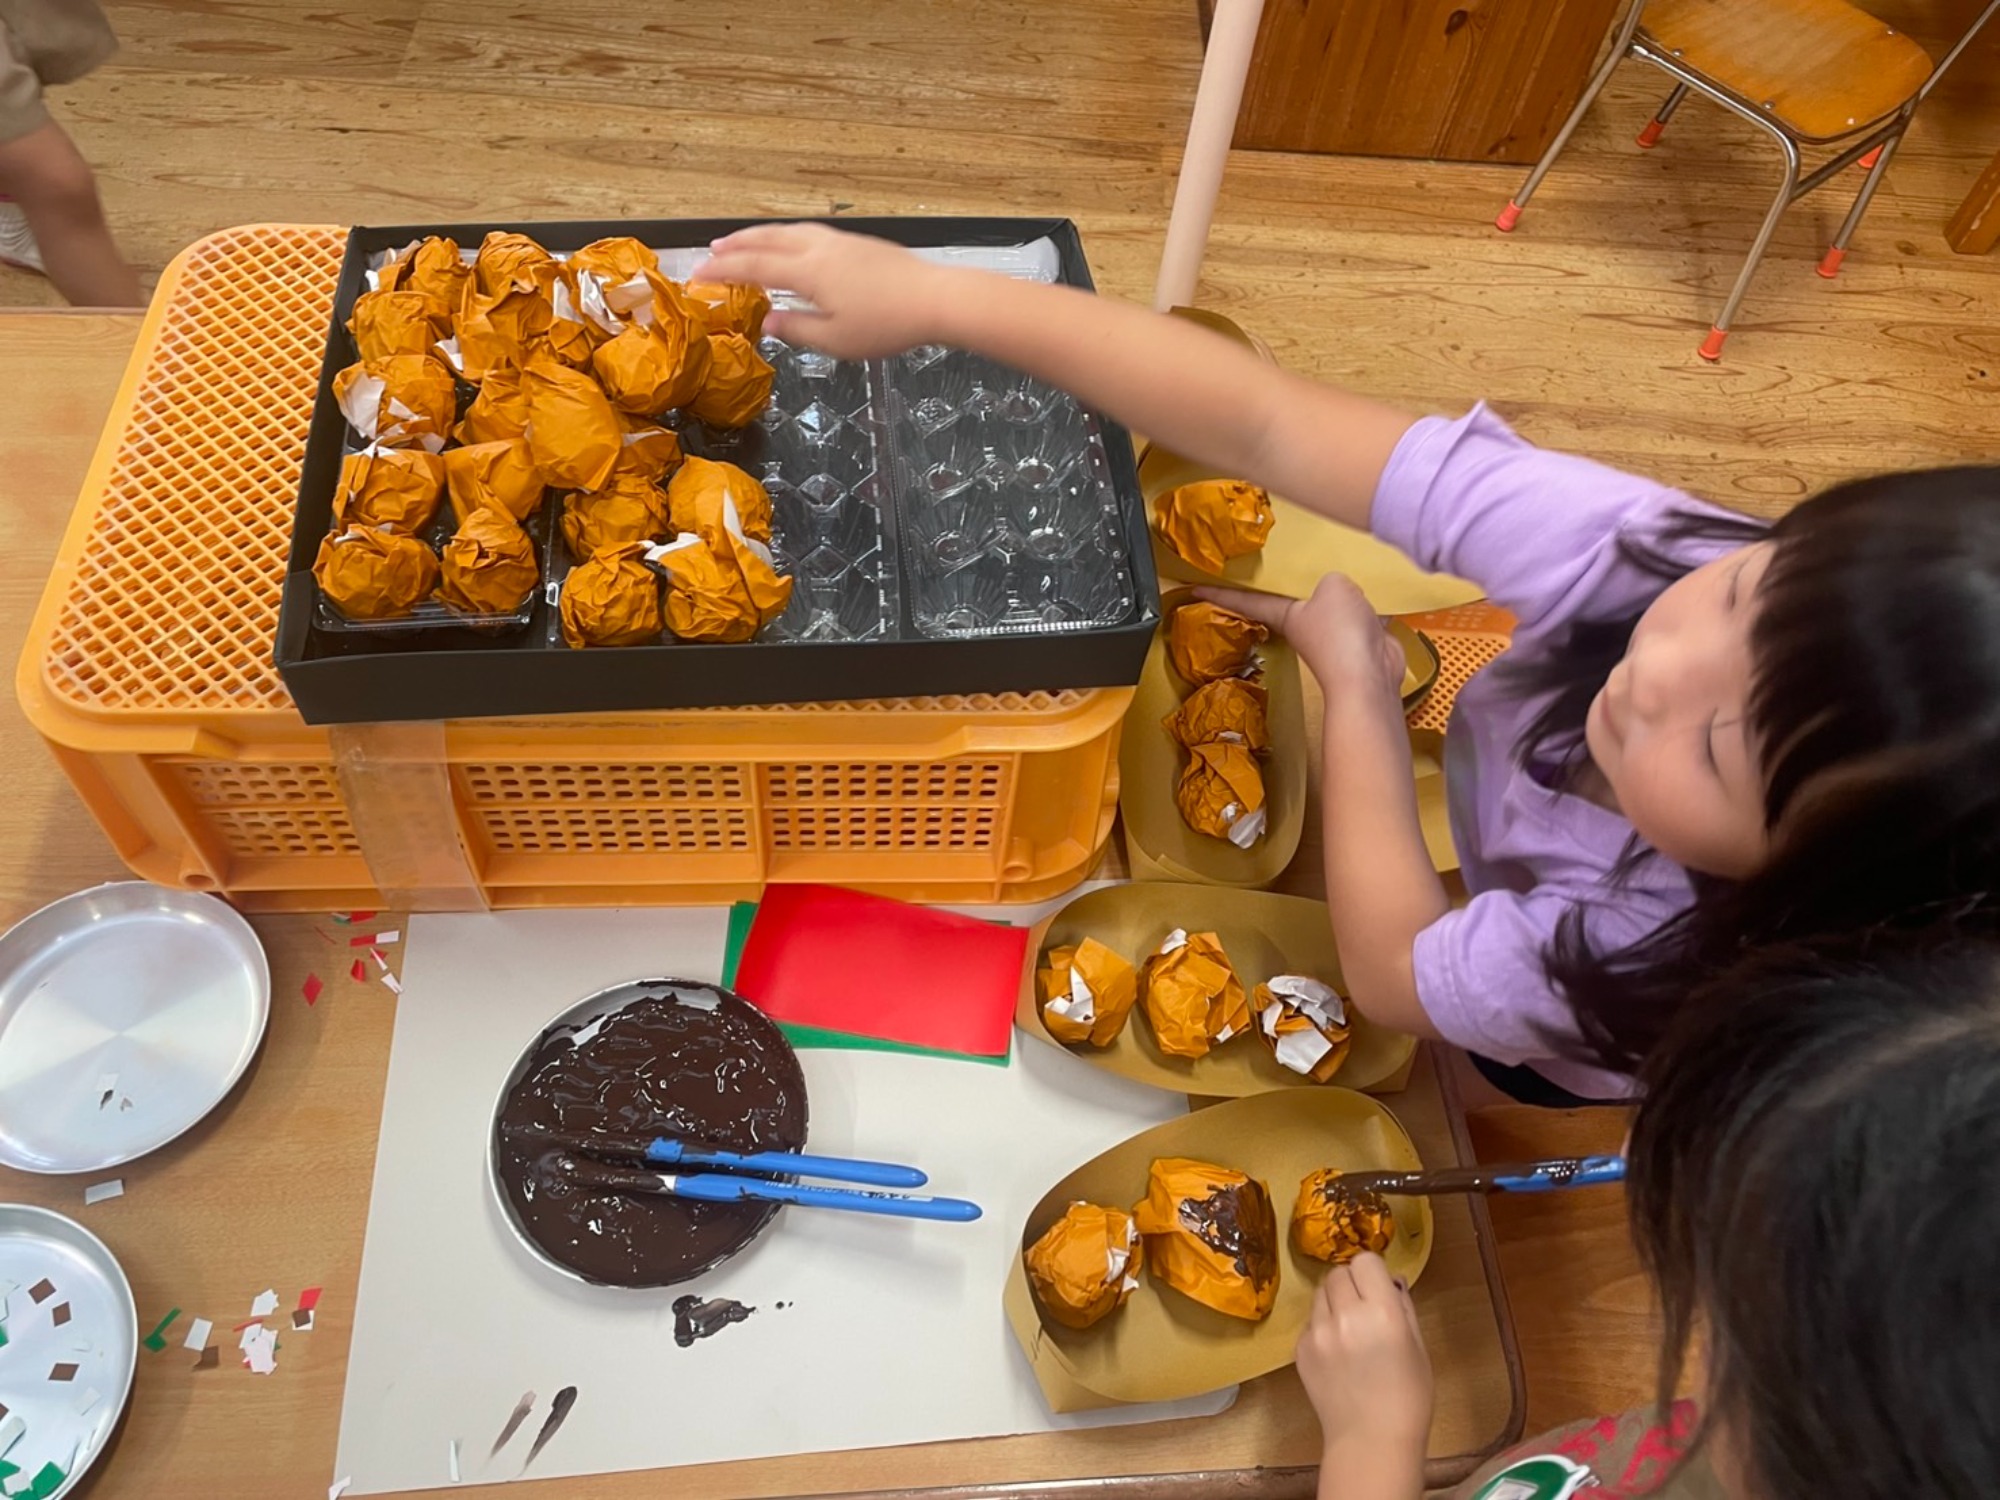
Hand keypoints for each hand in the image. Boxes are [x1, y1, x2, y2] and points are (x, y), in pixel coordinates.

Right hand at [690, 223, 958, 359]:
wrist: (935, 299)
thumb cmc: (886, 325)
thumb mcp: (836, 340)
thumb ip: (797, 330)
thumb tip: (768, 322)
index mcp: (807, 271)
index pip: (753, 267)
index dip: (722, 271)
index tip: (697, 275)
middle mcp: (818, 248)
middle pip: (767, 240)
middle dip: (736, 245)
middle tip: (712, 249)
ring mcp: (839, 241)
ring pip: (789, 232)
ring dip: (761, 236)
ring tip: (744, 242)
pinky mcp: (857, 243)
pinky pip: (808, 233)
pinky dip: (786, 236)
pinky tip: (790, 245)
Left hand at [1199, 578, 1403, 697]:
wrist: (1367, 677)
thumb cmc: (1338, 633)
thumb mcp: (1332, 588)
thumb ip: (1330, 579)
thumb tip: (1341, 593)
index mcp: (1285, 614)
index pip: (1246, 601)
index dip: (1220, 593)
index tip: (1195, 589)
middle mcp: (1304, 626)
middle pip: (1289, 602)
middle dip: (1283, 588)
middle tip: (1273, 569)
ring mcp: (1331, 636)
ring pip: (1328, 607)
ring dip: (1332, 595)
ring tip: (1333, 574)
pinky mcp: (1357, 643)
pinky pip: (1359, 616)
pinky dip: (1365, 608)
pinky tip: (1371, 599)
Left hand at [1297, 1252, 1432, 1458]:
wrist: (1371, 1442)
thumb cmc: (1408, 1399)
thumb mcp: (1418, 1348)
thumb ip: (1403, 1307)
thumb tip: (1391, 1280)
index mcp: (1382, 1312)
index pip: (1365, 1261)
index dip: (1373, 1271)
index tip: (1378, 1288)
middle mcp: (1346, 1315)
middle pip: (1338, 1273)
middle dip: (1352, 1283)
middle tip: (1364, 1308)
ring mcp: (1318, 1333)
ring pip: (1320, 1294)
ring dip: (1334, 1303)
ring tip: (1350, 1332)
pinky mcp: (1300, 1350)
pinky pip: (1310, 1322)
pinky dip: (1322, 1328)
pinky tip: (1337, 1355)